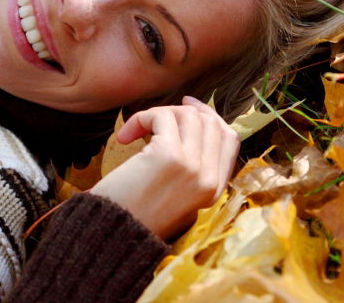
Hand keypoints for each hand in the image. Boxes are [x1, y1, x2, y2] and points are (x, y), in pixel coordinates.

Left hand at [89, 97, 239, 239]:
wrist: (113, 236)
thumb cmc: (136, 215)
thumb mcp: (177, 196)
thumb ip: (193, 169)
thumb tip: (192, 125)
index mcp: (215, 190)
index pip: (229, 139)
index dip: (210, 116)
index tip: (188, 107)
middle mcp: (209, 178)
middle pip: (211, 123)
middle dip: (182, 112)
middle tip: (158, 114)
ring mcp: (192, 167)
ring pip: (189, 116)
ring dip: (160, 114)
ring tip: (137, 131)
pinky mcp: (169, 156)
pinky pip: (162, 117)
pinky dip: (142, 118)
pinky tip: (125, 136)